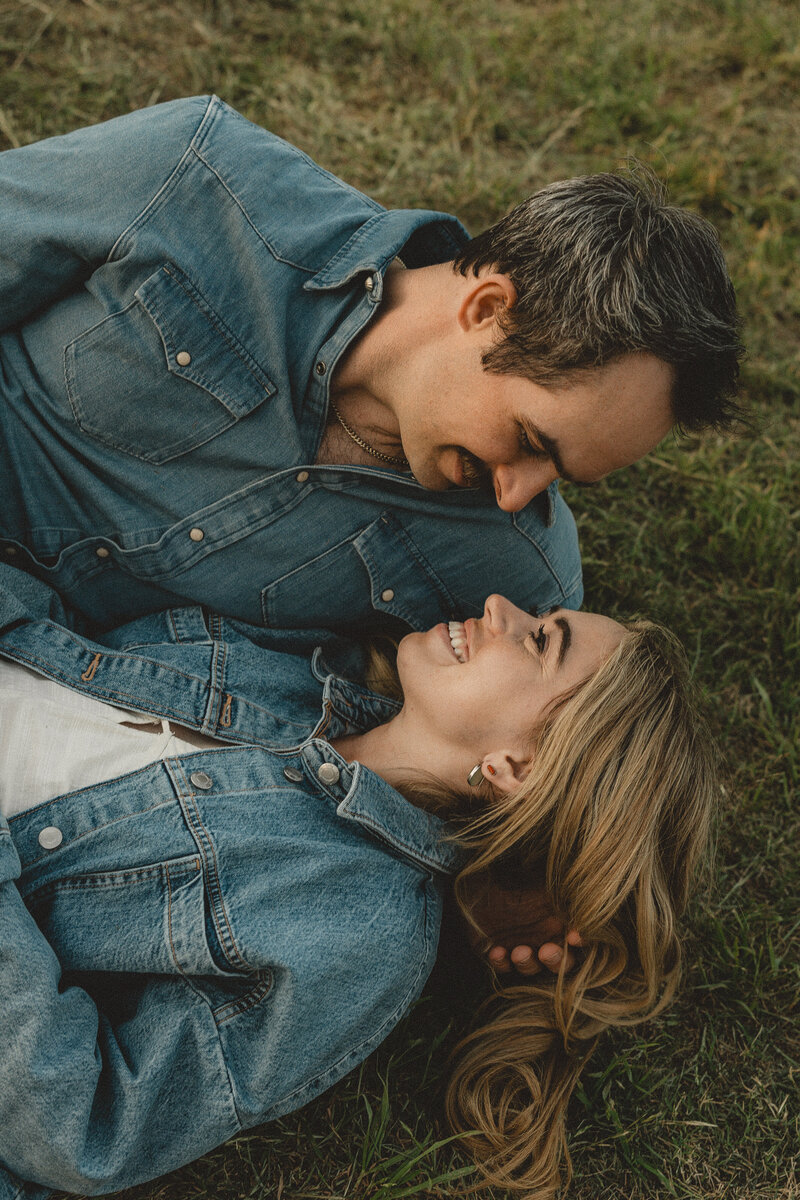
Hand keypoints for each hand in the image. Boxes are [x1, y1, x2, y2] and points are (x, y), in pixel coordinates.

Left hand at [461, 875, 582, 977]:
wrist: (480, 877)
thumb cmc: (516, 873)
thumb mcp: (540, 876)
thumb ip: (561, 886)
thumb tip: (580, 884)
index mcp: (563, 920)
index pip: (580, 937)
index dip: (583, 939)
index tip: (574, 936)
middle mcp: (548, 940)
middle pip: (563, 962)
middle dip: (557, 959)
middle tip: (546, 951)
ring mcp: (526, 949)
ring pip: (534, 967)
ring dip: (528, 962)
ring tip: (518, 951)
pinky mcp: (502, 955)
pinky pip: (505, 967)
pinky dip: (502, 962)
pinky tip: (496, 952)